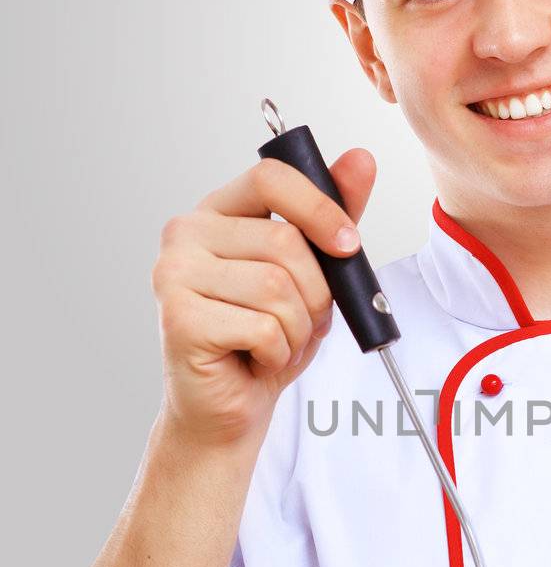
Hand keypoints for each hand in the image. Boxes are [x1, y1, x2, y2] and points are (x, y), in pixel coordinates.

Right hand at [151, 148, 375, 448]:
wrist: (228, 407)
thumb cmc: (265, 338)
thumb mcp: (313, 273)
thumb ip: (333, 216)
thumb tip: (361, 159)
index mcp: (218, 211)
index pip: (272, 179)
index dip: (320, 209)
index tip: (349, 245)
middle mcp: (186, 233)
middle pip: (285, 243)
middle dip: (315, 293)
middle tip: (300, 320)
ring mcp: (174, 274)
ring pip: (277, 289)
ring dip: (297, 328)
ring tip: (275, 343)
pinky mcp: (178, 318)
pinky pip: (262, 328)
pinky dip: (277, 353)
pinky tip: (256, 359)